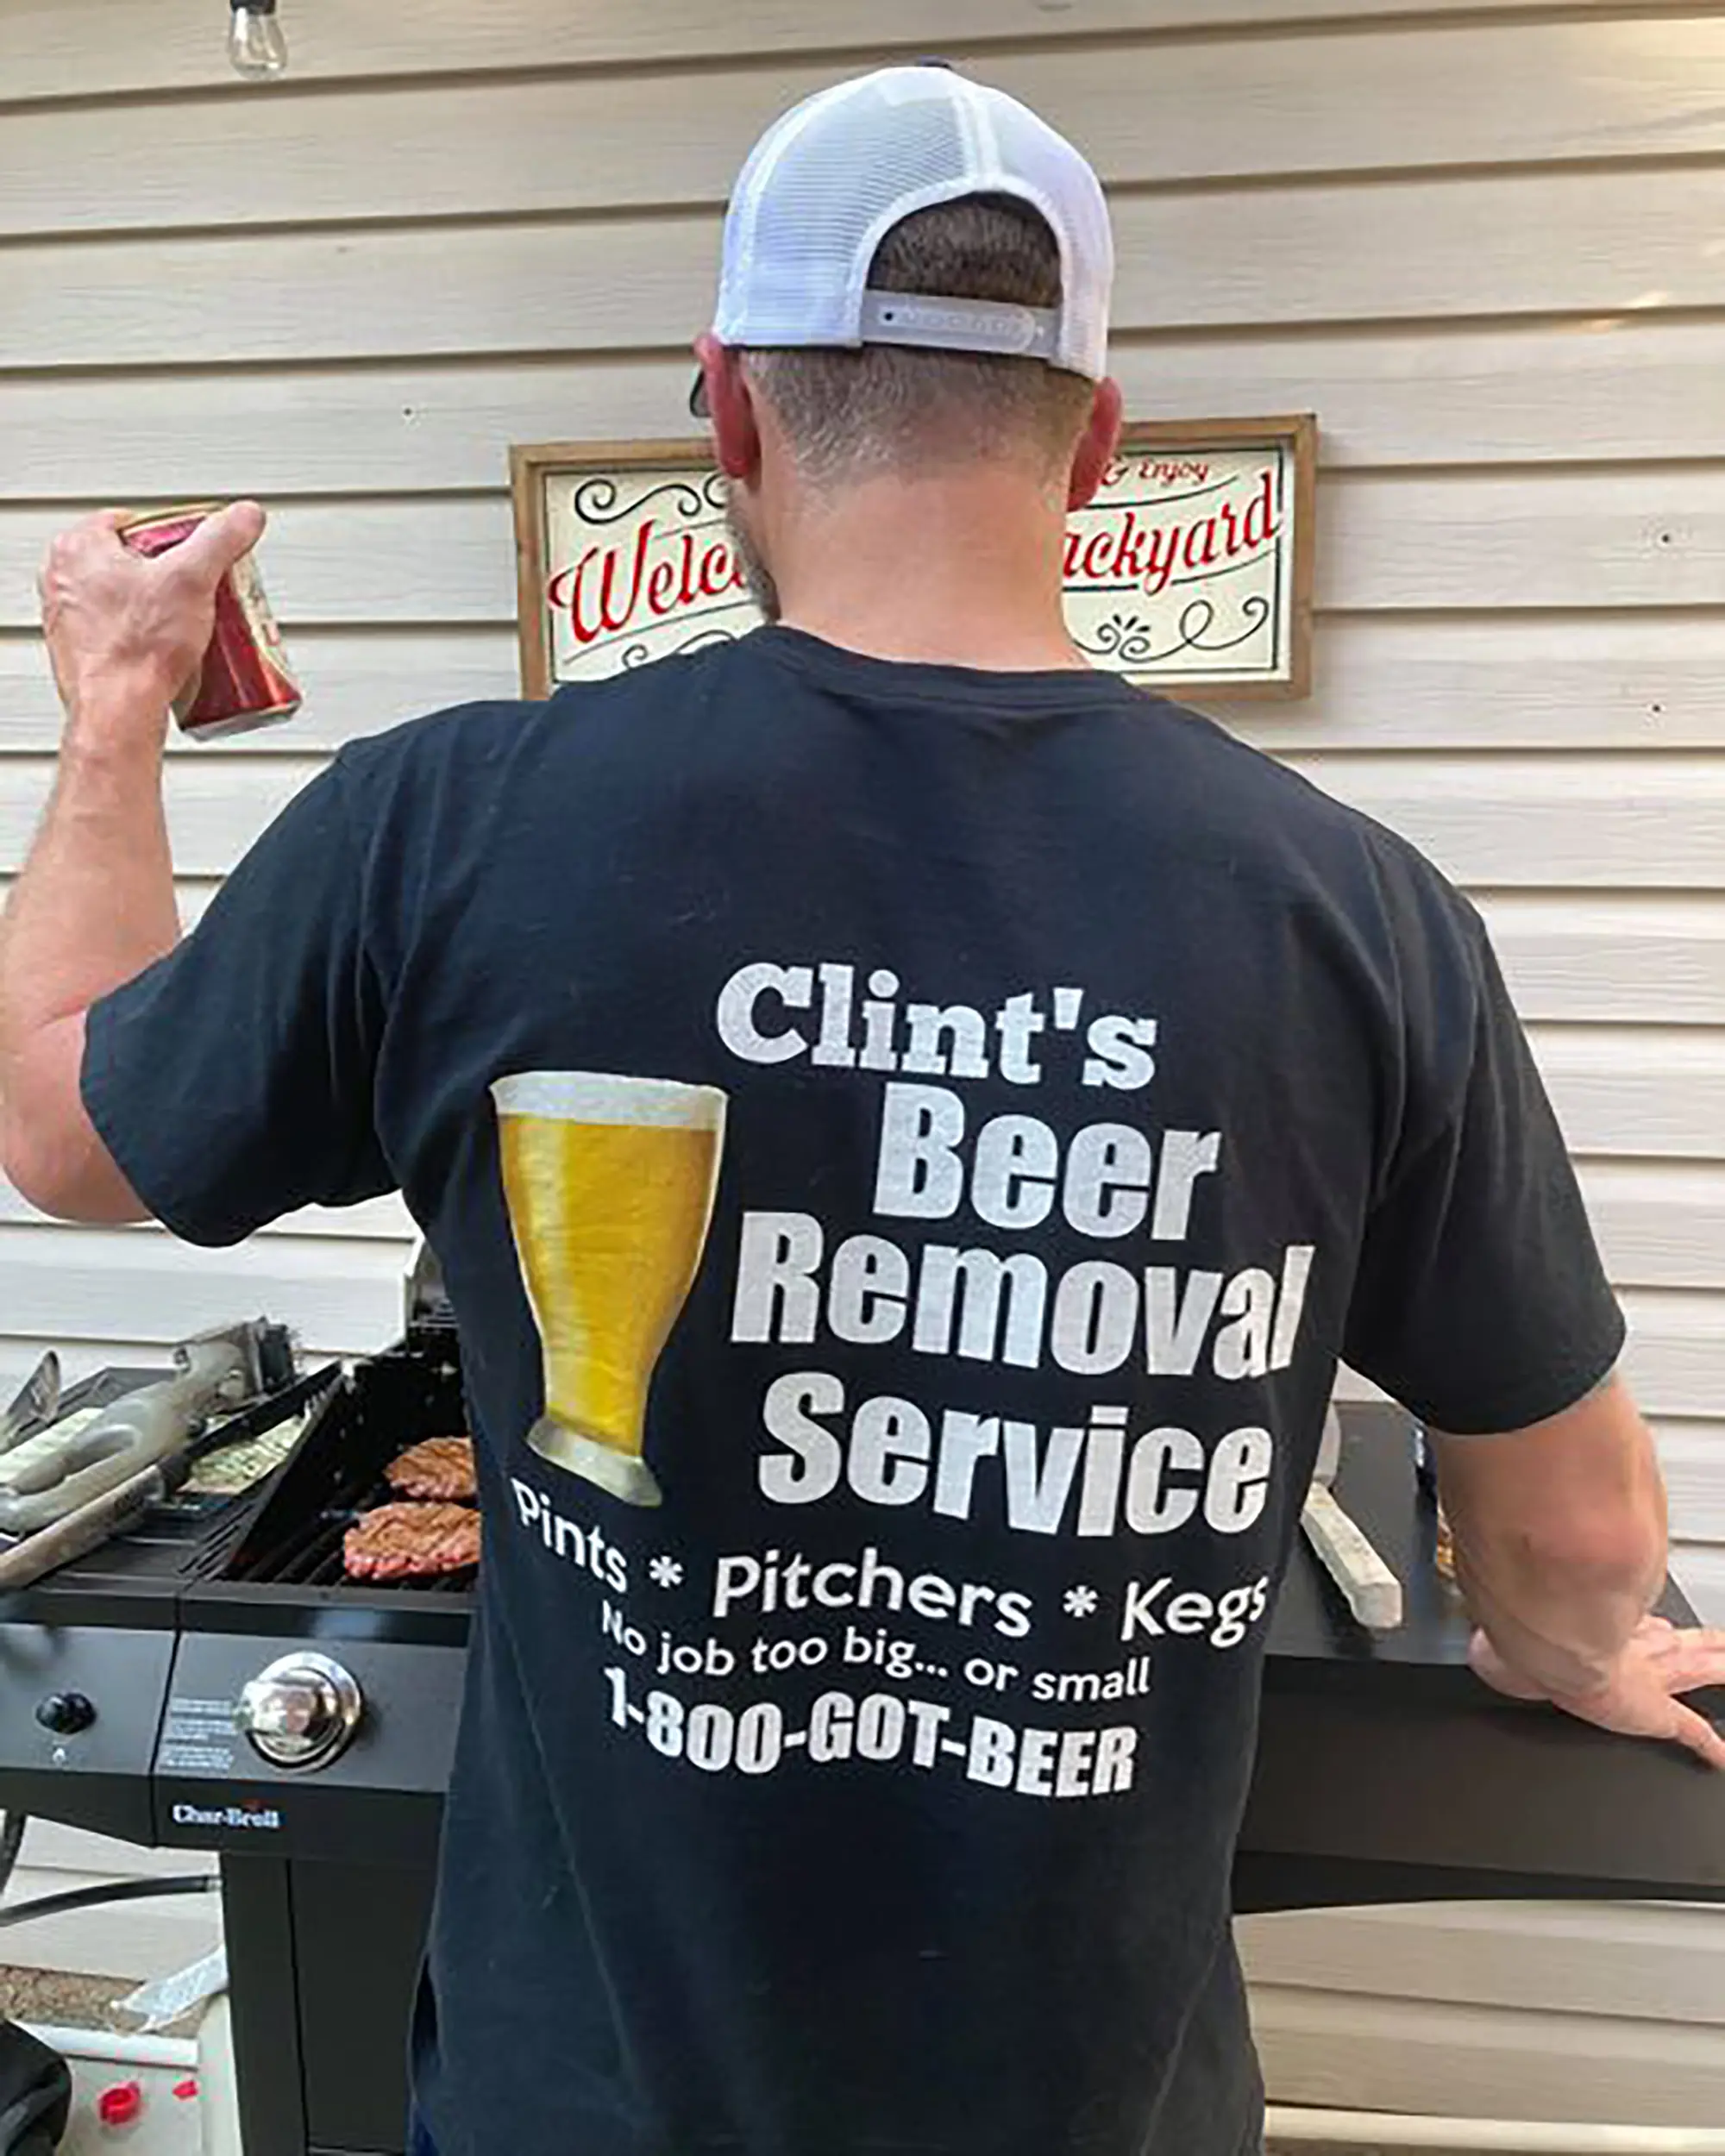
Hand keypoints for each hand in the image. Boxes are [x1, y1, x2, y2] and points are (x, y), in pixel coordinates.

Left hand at [39, 503, 266, 746]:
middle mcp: (62, 578)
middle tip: (203, 595)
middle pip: (134, 562)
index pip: (138, 523)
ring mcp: (66, 617)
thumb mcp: (193, 579)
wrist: (117, 711)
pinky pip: (117, 631)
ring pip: (125, 599)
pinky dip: (142, 636)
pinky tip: (167, 650)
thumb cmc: (138, 648)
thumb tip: (246, 516)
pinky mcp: (77, 651)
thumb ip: (222, 538)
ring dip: (159, 609)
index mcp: (78, 546)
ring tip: (191, 625)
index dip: (177, 540)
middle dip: (172, 578)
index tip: (199, 561)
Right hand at [1470, 1616, 1724, 1769]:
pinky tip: (1721, 1758)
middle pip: (1668, 1645)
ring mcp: (1646, 1677)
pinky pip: (1691, 1731)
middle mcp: (1625, 1646)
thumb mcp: (1507, 1636)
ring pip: (1692, 1673)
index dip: (1644, 1629)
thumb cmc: (1521, 1636)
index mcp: (1592, 1629)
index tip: (1655, 1626)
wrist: (1541, 1648)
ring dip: (1714, 1673)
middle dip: (1690, 1643)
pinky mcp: (1654, 1711)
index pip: (1625, 1628)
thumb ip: (1497, 1636)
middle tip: (1714, 1642)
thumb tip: (1474, 1641)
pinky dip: (1711, 1747)